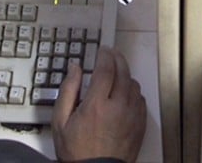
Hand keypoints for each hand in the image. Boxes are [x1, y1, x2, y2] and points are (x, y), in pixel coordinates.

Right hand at [51, 46, 146, 162]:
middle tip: (111, 54)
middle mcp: (117, 108)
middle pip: (123, 71)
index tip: (102, 51)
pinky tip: (124, 92)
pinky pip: (140, 98)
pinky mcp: (140, 124)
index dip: (105, 55)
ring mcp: (132, 116)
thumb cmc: (77, 151)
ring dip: (125, 74)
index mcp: (96, 105)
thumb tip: (75, 69)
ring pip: (133, 84)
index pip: (106, 69)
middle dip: (117, 58)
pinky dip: (133, 91)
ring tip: (116, 73)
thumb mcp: (61, 121)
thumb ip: (68, 91)